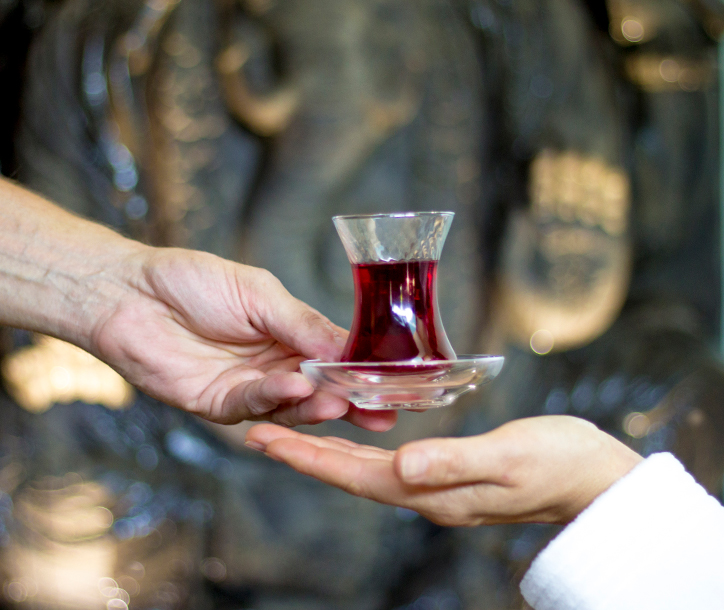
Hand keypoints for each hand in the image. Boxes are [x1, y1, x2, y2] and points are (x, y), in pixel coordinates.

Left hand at [89, 247, 395, 428]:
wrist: (128, 292)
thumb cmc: (192, 281)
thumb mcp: (259, 293)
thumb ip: (302, 323)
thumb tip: (351, 347)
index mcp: (288, 335)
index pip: (334, 358)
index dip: (361, 372)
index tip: (393, 384)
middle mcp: (273, 366)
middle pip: (319, 390)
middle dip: (350, 402)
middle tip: (380, 412)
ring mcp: (246, 388)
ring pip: (291, 404)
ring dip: (316, 403)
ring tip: (340, 399)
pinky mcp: (216, 405)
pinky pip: (253, 405)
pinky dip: (276, 396)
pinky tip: (294, 384)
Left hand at [245, 416, 641, 524]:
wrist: (596, 480)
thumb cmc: (560, 463)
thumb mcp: (508, 456)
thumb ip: (453, 461)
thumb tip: (398, 466)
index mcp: (433, 491)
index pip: (356, 476)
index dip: (309, 458)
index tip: (266, 439)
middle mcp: (428, 494)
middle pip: (351, 475)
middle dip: (305, 454)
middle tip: (260, 432)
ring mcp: (439, 488)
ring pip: (367, 471)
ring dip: (327, 452)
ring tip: (293, 432)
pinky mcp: (452, 475)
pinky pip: (390, 464)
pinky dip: (362, 449)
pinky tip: (355, 436)